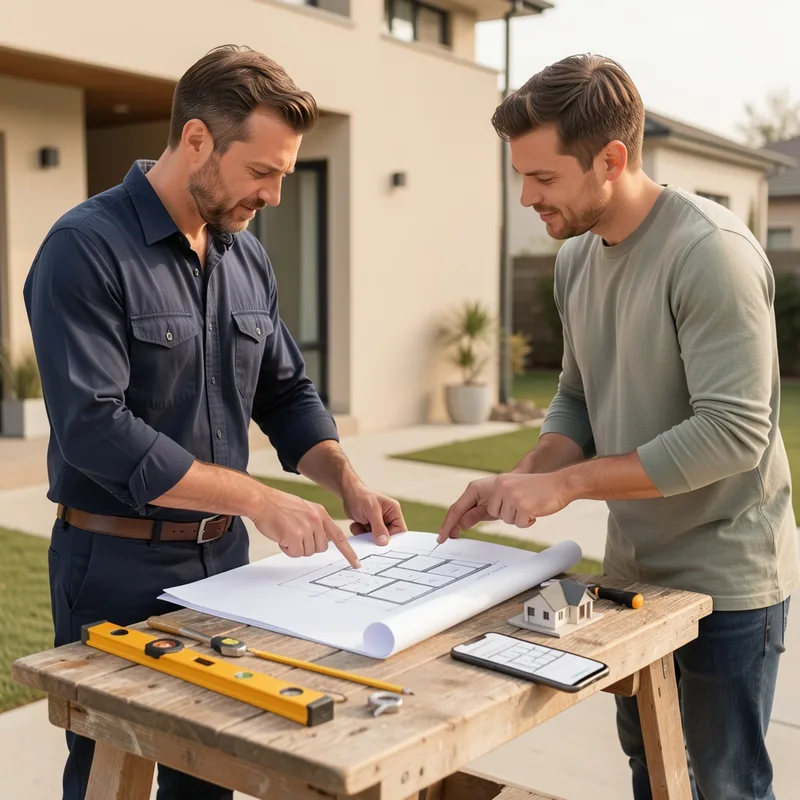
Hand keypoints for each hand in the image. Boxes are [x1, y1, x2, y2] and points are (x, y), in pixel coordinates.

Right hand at [252, 486, 359, 567]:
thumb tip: (320, 541)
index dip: (348, 552)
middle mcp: (316, 520)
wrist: (262, 501)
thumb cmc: (279, 506)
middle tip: (295, 536)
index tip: (355, 563)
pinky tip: (281, 536)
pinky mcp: (295, 536)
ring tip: (286, 533)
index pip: (339, 536)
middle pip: (321, 548)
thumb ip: (315, 523)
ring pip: (307, 552)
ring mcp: (306, 528)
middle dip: (308, 547)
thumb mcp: (304, 509)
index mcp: (320, 513)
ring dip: (296, 547)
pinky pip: (295, 553)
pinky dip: (288, 549)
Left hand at [342, 484, 407, 544]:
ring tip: (360, 526)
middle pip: (389, 537)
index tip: (383, 543)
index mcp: (394, 511)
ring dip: (366, 536)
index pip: (400, 530)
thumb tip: (384, 542)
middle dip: (377, 538)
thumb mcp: (371, 510)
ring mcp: (379, 524)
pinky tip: (356, 525)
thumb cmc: (361, 496)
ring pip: (377, 539)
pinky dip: (360, 534)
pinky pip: (367, 537)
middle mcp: (388, 518)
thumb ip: (378, 526)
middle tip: (368, 536)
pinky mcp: (370, 527)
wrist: (347, 493)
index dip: (394, 538)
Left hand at [438, 472, 571, 542]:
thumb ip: (483, 507)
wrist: (559, 484)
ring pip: (504, 519)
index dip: (450, 520)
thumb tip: (462, 522)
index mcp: (491, 483)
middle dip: (496, 516)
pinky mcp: (522, 505)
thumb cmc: (531, 492)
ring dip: (516, 517)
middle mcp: (497, 486)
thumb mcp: (504, 496)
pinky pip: (518, 523)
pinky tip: (534, 510)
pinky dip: (526, 521)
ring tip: (528, 505)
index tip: (442, 536)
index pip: (463, 502)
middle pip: (487, 514)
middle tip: (495, 515)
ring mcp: (509, 495)